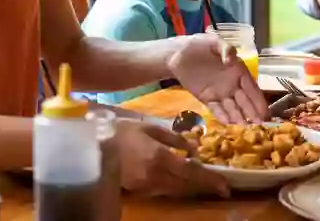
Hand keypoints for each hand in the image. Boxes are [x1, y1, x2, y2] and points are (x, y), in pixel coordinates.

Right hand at [115, 119, 229, 197]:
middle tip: (221, 187)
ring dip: (191, 188)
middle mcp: (155, 175)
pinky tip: (182, 181)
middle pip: (186, 185)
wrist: (93, 147)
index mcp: (160, 158)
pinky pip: (163, 190)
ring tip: (205, 183)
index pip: (191, 172)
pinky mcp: (139, 190)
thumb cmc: (123, 132)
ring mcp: (146, 185)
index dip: (209, 180)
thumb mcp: (151, 129)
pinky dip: (176, 187)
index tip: (225, 186)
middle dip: (204, 187)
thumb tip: (193, 148)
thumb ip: (174, 138)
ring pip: (176, 190)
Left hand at [167, 34, 267, 123]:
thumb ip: (225, 49)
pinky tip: (229, 125)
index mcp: (238, 72)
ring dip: (239, 119)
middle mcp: (232, 85)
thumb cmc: (199, 45)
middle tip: (259, 128)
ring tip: (245, 131)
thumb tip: (232, 59)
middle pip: (245, 102)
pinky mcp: (207, 99)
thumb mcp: (214, 42)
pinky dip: (223, 117)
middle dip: (252, 114)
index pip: (252, 89)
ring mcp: (220, 93)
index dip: (259, 101)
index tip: (265, 114)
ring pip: (232, 108)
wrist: (177, 54)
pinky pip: (217, 110)